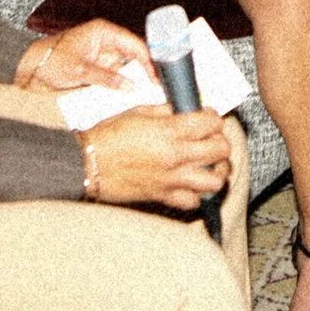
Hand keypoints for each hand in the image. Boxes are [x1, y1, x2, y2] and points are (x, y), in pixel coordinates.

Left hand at [20, 19, 149, 91]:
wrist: (30, 68)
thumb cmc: (51, 60)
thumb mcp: (79, 71)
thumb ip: (106, 78)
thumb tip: (130, 86)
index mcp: (104, 32)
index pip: (134, 44)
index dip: (148, 60)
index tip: (156, 77)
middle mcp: (107, 40)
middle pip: (134, 55)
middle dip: (145, 71)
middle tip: (157, 88)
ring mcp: (103, 54)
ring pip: (126, 67)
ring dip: (134, 79)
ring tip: (148, 93)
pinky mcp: (99, 67)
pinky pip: (116, 76)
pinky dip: (122, 85)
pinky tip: (130, 94)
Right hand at [80, 105, 231, 211]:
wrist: (89, 163)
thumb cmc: (109, 136)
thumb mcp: (139, 112)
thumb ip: (168, 111)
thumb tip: (187, 108)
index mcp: (170, 131)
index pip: (212, 122)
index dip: (212, 117)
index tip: (207, 118)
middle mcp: (176, 155)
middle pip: (220, 150)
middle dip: (220, 141)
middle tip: (211, 139)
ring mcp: (172, 178)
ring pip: (215, 180)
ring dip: (217, 171)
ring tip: (210, 164)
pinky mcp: (163, 196)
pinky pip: (193, 201)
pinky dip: (198, 194)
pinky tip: (193, 184)